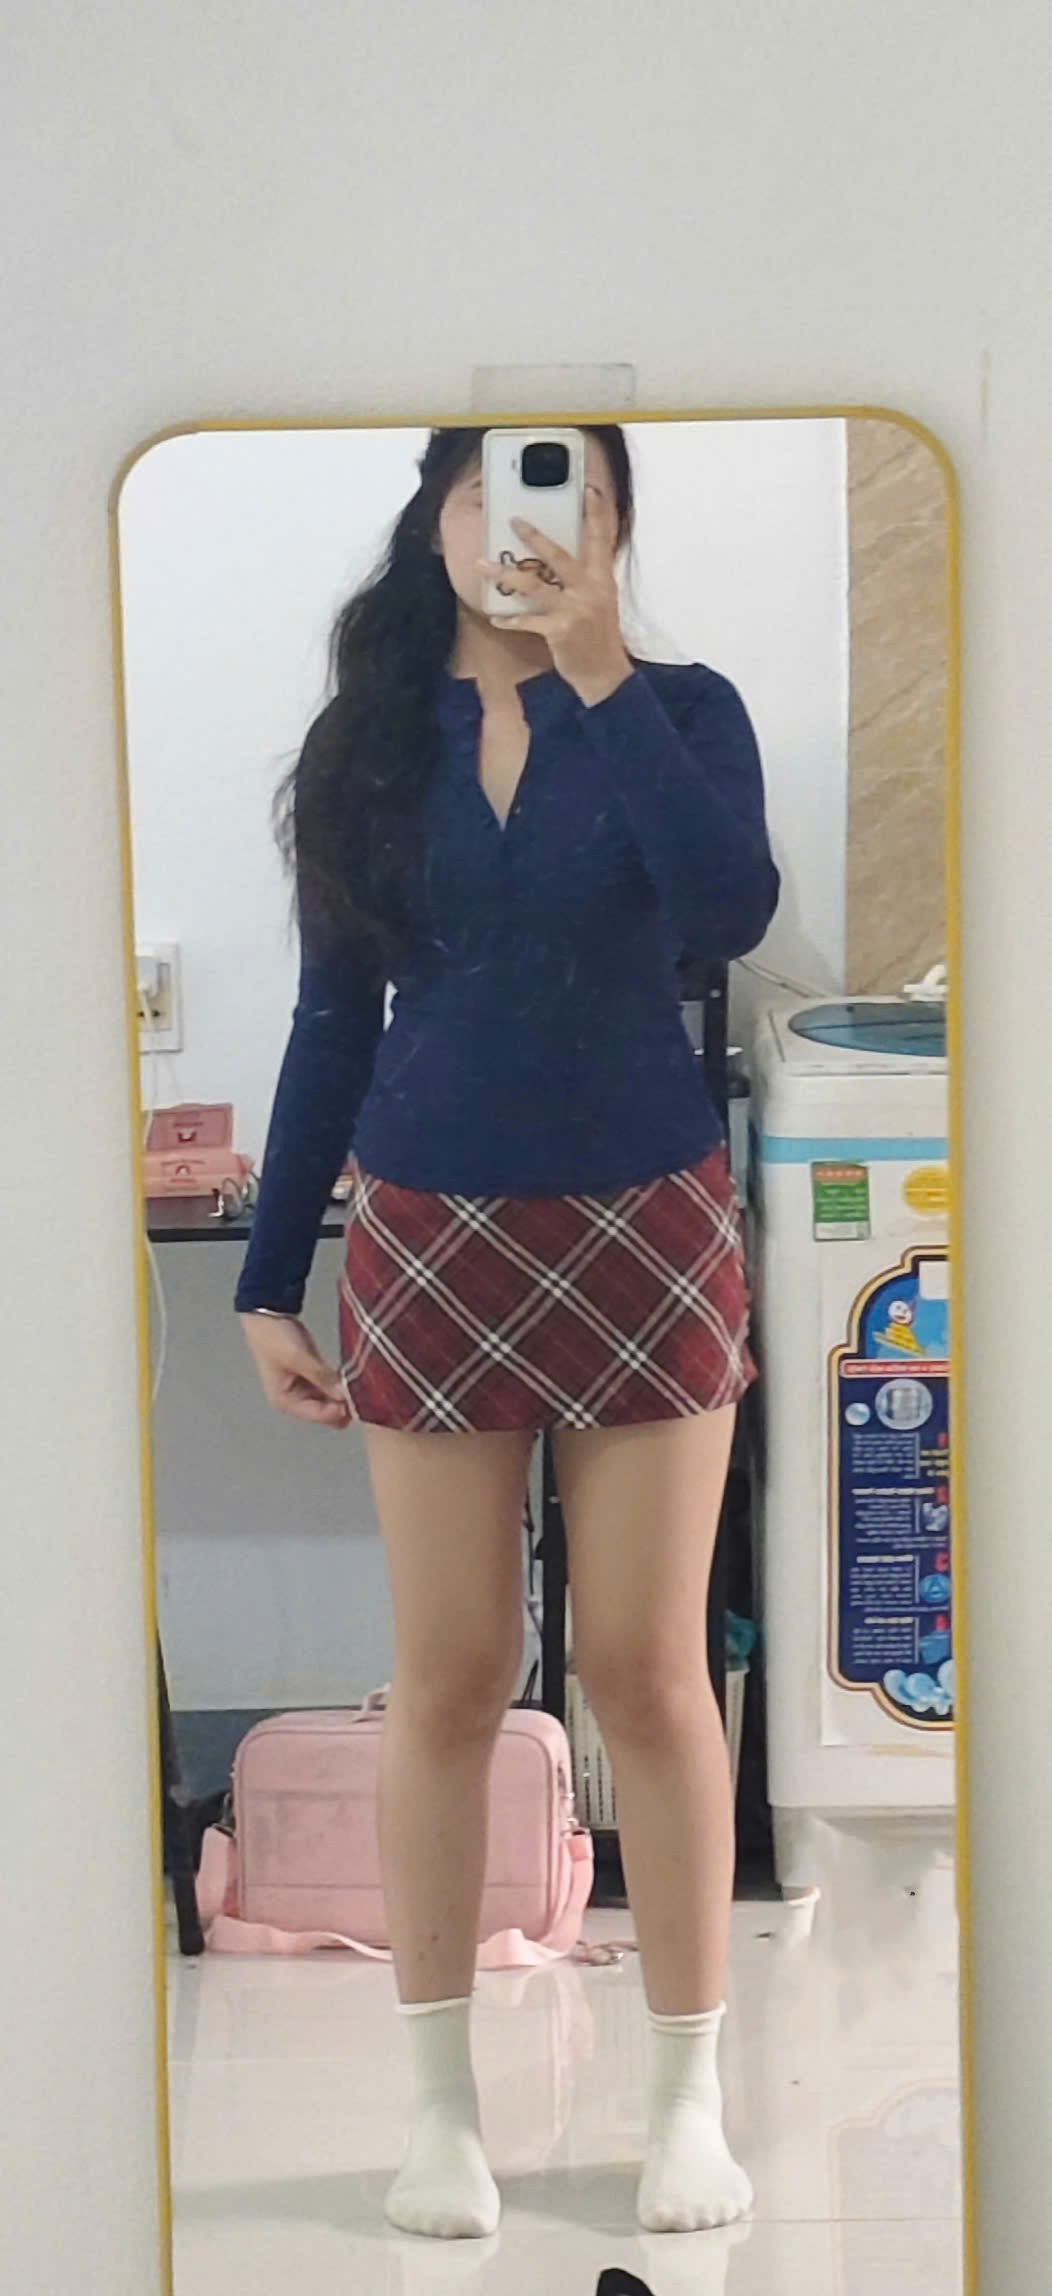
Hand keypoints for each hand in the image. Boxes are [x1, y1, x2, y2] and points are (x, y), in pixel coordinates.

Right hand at [238, 1311, 350, 1427]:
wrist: (267, 1312)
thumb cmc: (273, 1336)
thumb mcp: (299, 1357)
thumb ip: (323, 1378)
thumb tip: (346, 1395)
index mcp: (285, 1401)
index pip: (320, 1416)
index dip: (341, 1409)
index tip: (359, 1396)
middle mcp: (293, 1400)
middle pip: (327, 1413)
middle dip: (343, 1404)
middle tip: (361, 1388)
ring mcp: (302, 1389)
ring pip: (331, 1401)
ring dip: (343, 1394)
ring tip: (357, 1380)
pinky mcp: (310, 1376)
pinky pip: (330, 1388)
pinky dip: (339, 1384)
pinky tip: (350, 1376)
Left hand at [477, 484, 633, 706]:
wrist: (605, 675)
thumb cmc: (599, 638)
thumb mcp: (600, 602)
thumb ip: (586, 579)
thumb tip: (560, 560)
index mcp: (602, 579)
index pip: (602, 539)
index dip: (597, 514)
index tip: (590, 489)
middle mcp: (590, 589)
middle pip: (560, 555)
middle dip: (535, 537)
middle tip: (513, 519)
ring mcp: (574, 609)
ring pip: (534, 585)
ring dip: (505, 574)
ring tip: (482, 564)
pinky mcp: (560, 630)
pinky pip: (528, 620)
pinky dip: (511, 619)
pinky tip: (497, 618)